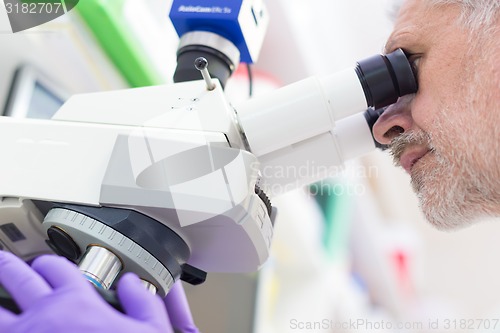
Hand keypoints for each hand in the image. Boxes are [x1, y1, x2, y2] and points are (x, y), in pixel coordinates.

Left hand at [0, 251, 197, 332]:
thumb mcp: (151, 330)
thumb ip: (142, 301)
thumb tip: (131, 283)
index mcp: (77, 302)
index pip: (55, 266)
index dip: (49, 263)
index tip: (47, 266)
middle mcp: (44, 314)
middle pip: (16, 277)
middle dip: (7, 266)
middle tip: (3, 263)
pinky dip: (2, 327)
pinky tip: (5, 327)